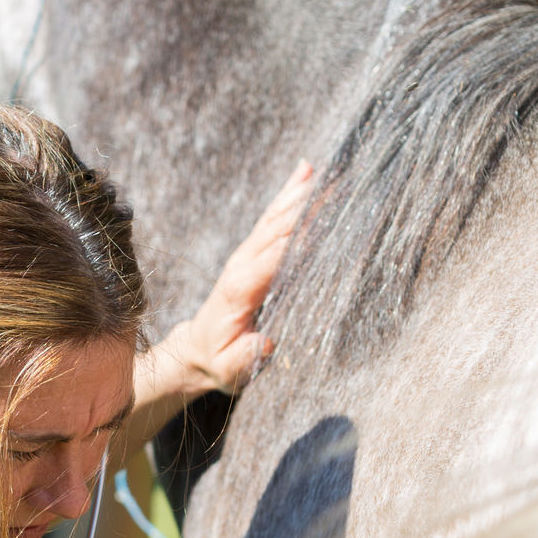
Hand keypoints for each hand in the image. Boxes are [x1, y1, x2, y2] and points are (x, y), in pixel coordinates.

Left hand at [154, 160, 314, 399]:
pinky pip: (273, 217)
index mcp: (241, 287)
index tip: (326, 218)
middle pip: (279, 227)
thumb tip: (265, 344)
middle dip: (307, 205)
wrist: (197, 350)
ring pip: (276, 216)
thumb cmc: (218, 361)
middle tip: (340, 182)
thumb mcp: (229, 368)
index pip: (274, 256)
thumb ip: (246, 356)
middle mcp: (243, 263)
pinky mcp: (252, 251)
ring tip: (328, 168)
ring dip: (301, 191)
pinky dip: (290, 192)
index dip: (299, 237)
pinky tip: (306, 170)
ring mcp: (247, 254)